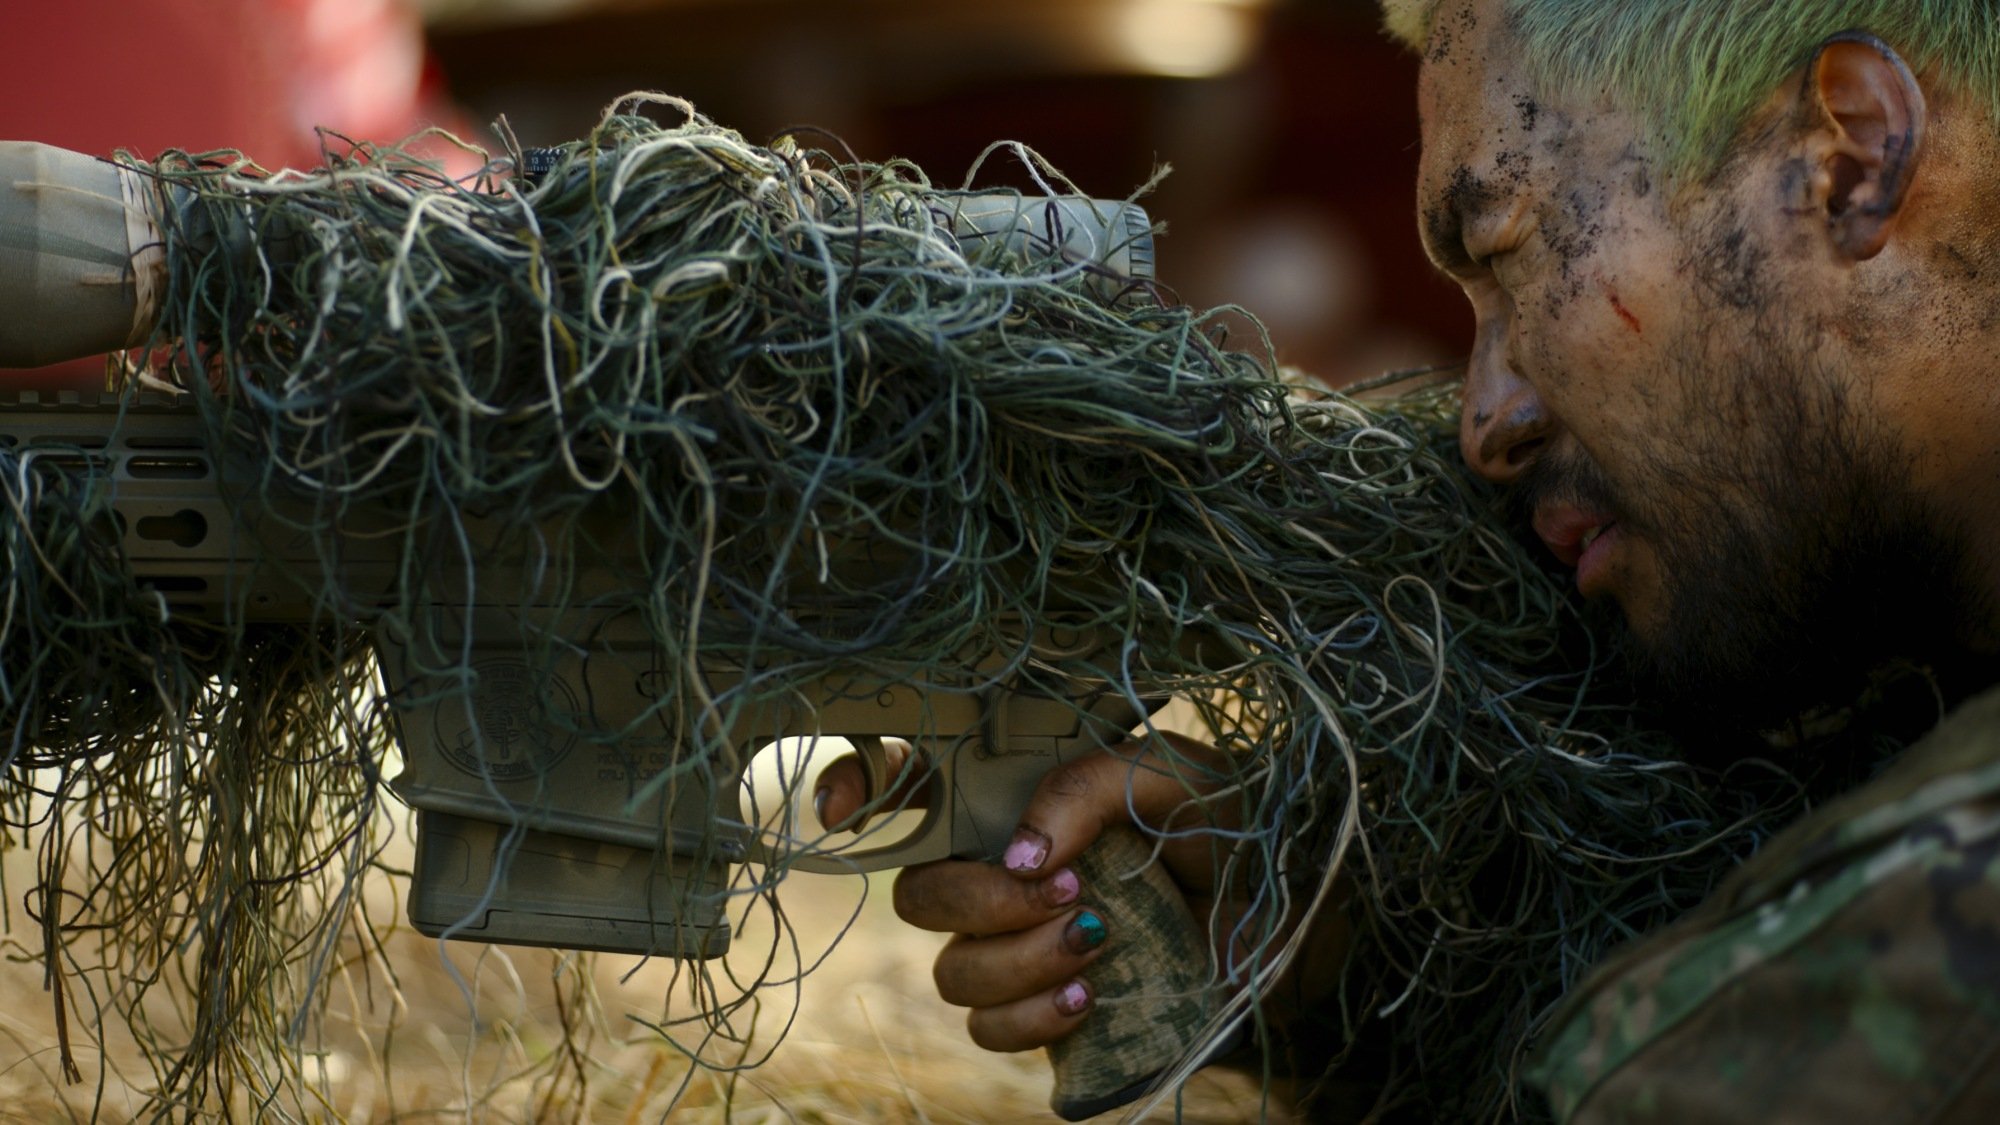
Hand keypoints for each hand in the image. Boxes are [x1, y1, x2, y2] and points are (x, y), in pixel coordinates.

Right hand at [816, 732, 1262, 1052]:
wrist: (1300, 913)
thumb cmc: (1236, 824)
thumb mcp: (1174, 776)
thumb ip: (1087, 787)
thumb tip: (1019, 854)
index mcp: (1021, 795)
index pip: (911, 784)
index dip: (858, 790)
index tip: (842, 815)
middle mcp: (1007, 868)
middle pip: (919, 894)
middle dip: (980, 899)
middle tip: (1065, 889)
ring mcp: (1022, 944)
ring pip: (952, 970)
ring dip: (1018, 961)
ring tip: (1101, 942)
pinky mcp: (1051, 1009)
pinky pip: (992, 1031)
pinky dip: (1033, 1018)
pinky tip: (1093, 993)